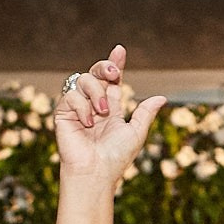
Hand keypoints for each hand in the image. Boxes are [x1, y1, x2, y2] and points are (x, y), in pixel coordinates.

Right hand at [54, 44, 167, 187]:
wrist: (95, 172)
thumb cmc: (116, 157)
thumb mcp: (136, 132)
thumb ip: (145, 113)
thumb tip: (161, 98)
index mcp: (111, 109)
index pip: (112, 81)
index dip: (115, 64)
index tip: (120, 51)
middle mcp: (93, 105)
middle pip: (95, 73)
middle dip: (104, 67)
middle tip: (113, 73)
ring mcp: (77, 108)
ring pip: (82, 80)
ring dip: (96, 92)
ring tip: (103, 112)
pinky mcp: (62, 114)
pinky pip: (71, 96)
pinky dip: (82, 107)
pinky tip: (88, 123)